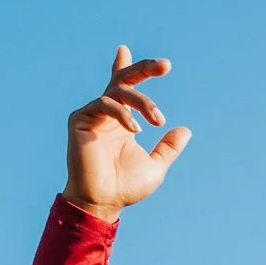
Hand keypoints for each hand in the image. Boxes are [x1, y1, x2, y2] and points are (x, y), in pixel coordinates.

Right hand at [64, 47, 190, 221]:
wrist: (104, 202)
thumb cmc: (126, 186)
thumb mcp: (155, 165)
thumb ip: (168, 148)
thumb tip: (185, 130)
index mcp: (122, 121)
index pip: (126, 88)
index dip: (136, 69)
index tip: (158, 62)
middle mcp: (107, 114)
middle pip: (123, 80)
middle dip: (143, 69)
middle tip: (165, 65)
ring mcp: (93, 115)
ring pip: (118, 92)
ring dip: (142, 102)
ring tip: (157, 120)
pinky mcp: (80, 120)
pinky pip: (103, 105)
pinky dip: (122, 114)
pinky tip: (136, 129)